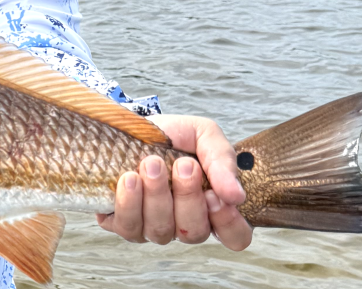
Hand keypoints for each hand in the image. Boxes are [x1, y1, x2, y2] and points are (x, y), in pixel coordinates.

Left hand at [96, 114, 252, 250]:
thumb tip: (236, 197)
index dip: (227, 222)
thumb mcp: (205, 135)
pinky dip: (129, 203)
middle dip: (187, 197)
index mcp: (212, 207)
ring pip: (161, 231)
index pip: (235, 236)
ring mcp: (154, 227)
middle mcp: (185, 224)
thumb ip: (223, 161)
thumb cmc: (174, 135)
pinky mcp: (124, 222)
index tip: (213, 195)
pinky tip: (129, 178)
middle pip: (194, 233)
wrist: (133, 125)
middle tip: (182, 165)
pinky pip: (128, 227)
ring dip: (157, 196)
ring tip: (151, 164)